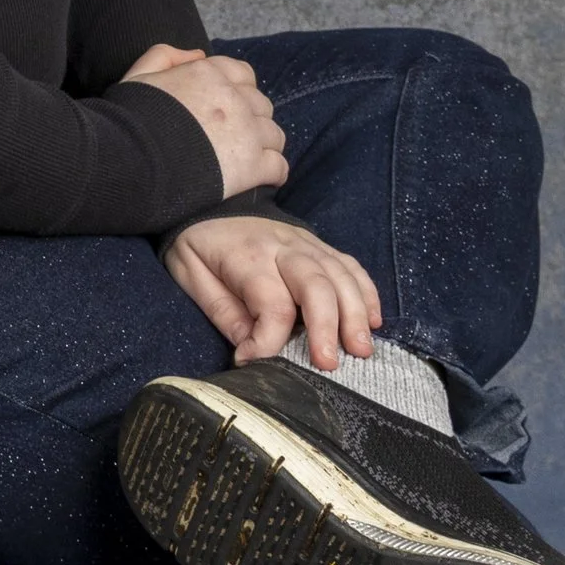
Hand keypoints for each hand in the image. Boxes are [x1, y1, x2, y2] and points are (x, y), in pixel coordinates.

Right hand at [118, 42, 287, 196]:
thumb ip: (165, 56)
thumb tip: (198, 54)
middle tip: (235, 138)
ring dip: (264, 146)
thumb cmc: (127, 120)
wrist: (127, 161)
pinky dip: (274, 174)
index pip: (242, 74)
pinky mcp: (251, 166)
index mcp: (208, 74)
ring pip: (274, 135)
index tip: (228, 107)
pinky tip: (264, 180)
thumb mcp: (138, 76)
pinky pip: (279, 167)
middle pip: (261, 106)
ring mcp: (245, 132)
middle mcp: (233, 98)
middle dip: (252, 119)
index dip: (237, 91)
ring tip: (249, 160)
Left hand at [162, 211, 382, 368]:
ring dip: (356, 313)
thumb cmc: (199, 244)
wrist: (209, 201)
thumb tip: (250, 350)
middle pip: (316, 286)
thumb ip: (222, 312)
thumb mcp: (190, 275)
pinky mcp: (320, 246)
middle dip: (327, 327)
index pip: (271, 304)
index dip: (267, 341)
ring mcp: (307, 243)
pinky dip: (366, 292)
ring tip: (361, 349)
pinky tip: (373, 320)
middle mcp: (284, 247)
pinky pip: (350, 266)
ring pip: (341, 276)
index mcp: (248, 256)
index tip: (252, 361)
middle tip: (330, 364)